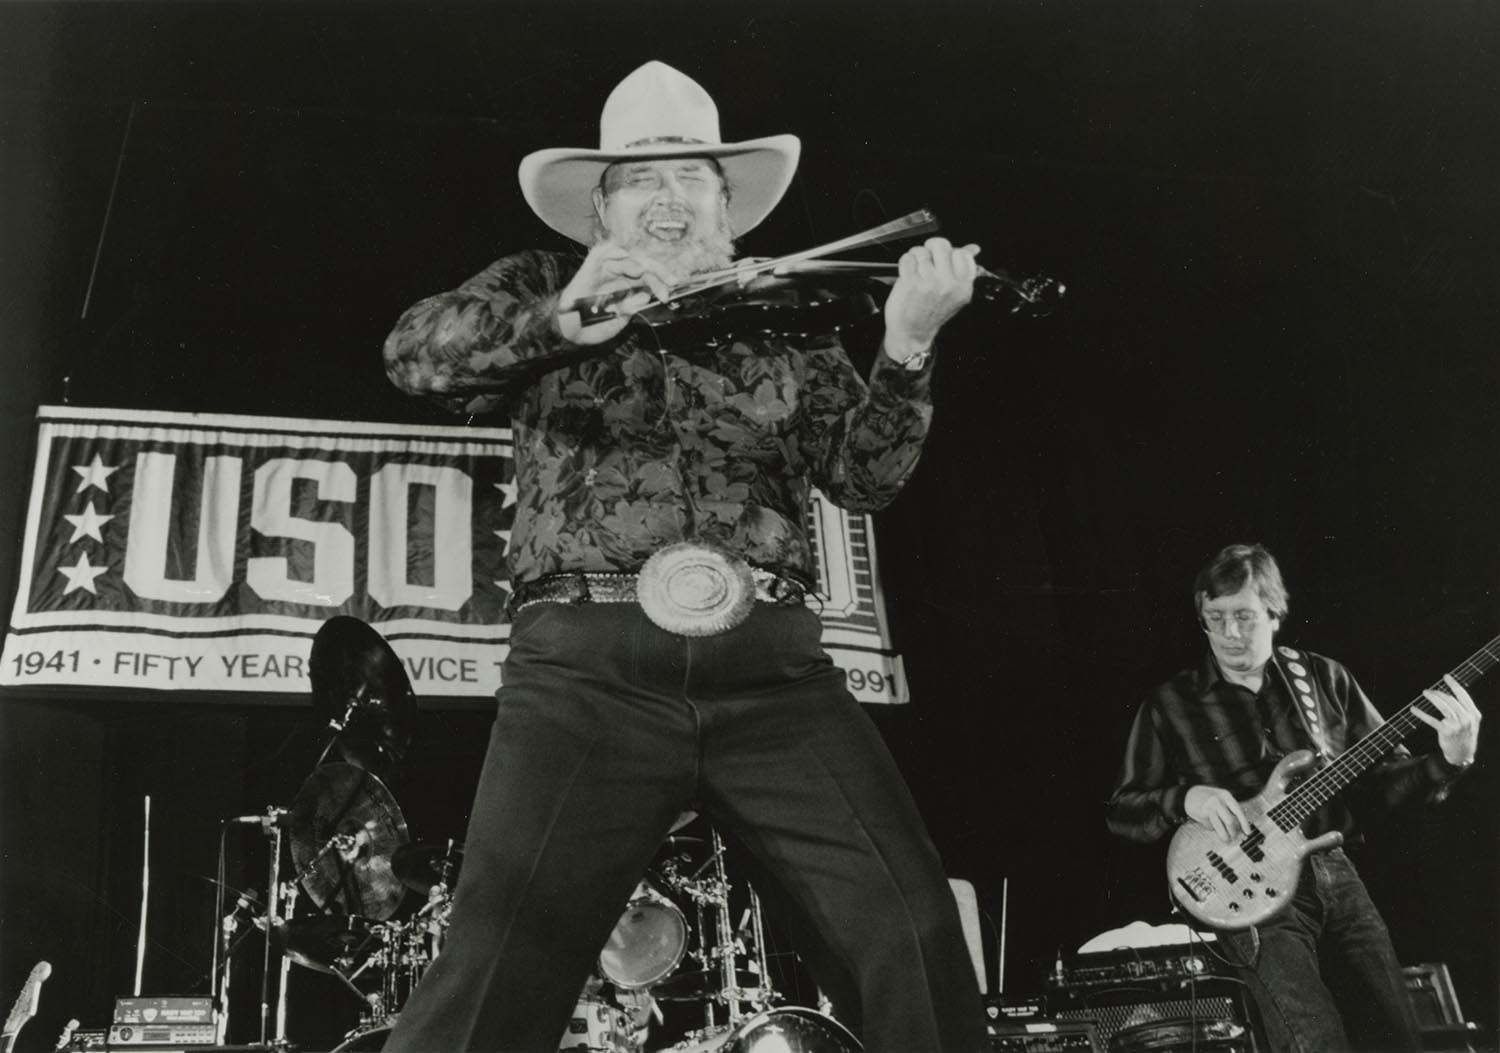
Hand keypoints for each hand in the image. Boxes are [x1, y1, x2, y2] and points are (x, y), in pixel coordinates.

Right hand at [557, 244, 676, 344]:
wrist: (571, 331)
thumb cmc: (595, 326)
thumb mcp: (620, 320)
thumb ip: (631, 307)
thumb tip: (645, 295)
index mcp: (628, 286)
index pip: (648, 278)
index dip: (660, 283)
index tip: (668, 292)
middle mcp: (618, 275)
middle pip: (641, 264)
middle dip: (657, 270)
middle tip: (669, 280)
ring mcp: (604, 270)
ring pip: (625, 257)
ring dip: (636, 262)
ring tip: (642, 271)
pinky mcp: (589, 268)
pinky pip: (600, 253)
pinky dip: (612, 252)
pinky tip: (623, 255)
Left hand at [882, 237, 979, 362]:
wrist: (912, 333)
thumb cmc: (932, 312)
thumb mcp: (955, 293)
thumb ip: (963, 268)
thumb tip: (973, 248)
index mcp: (963, 285)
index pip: (961, 253)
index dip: (949, 252)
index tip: (942, 260)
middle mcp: (948, 283)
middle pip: (940, 245)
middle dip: (931, 249)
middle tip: (927, 261)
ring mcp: (929, 282)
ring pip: (921, 251)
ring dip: (916, 258)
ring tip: (917, 272)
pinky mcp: (910, 282)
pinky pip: (907, 258)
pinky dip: (905, 263)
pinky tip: (908, 274)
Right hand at [1184, 785, 1248, 843]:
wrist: (1186, 794)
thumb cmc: (1206, 798)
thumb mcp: (1220, 799)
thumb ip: (1228, 810)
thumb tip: (1239, 827)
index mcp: (1226, 795)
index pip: (1238, 811)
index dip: (1244, 823)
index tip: (1248, 833)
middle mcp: (1218, 800)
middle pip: (1230, 821)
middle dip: (1233, 832)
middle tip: (1234, 838)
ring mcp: (1209, 807)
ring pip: (1221, 826)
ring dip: (1224, 836)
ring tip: (1226, 841)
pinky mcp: (1202, 813)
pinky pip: (1210, 826)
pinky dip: (1211, 828)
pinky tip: (1208, 823)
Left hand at [1413, 673, 1481, 766]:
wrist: (1462, 753)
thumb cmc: (1464, 735)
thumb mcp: (1471, 722)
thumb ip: (1464, 709)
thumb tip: (1450, 693)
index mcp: (1474, 714)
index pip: (1463, 695)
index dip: (1453, 684)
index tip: (1446, 676)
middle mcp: (1466, 718)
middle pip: (1450, 699)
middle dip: (1438, 692)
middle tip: (1429, 690)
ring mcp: (1456, 725)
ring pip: (1442, 706)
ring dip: (1432, 697)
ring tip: (1425, 693)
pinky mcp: (1446, 731)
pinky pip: (1431, 719)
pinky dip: (1421, 713)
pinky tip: (1414, 709)